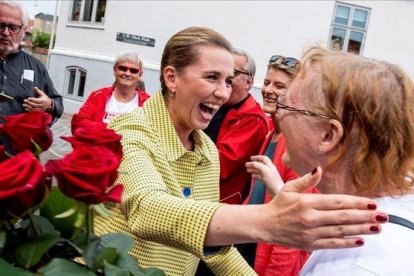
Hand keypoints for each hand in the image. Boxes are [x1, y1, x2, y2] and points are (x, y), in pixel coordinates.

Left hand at [23, 87, 51, 111]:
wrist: (50, 104)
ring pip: (34, 108)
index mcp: (43, 100)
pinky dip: (30, 110)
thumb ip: (38, 91)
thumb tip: (35, 87)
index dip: (33, 99)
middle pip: (35, 105)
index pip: (38, 100)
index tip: (28, 98)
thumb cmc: (45, 98)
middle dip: (29, 103)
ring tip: (23, 104)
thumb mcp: (43, 94)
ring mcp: (41, 109)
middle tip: (24, 100)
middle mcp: (42, 105)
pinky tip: (26, 109)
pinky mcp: (40, 111)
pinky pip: (34, 111)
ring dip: (28, 107)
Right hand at [246, 155, 283, 196]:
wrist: (278, 191)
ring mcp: (268, 175)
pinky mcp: (267, 181)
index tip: (250, 158)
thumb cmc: (273, 181)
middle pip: (260, 164)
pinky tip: (252, 176)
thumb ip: (259, 165)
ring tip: (248, 170)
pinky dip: (256, 175)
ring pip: (260, 170)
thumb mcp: (265, 171)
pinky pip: (260, 176)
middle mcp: (269, 169)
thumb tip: (252, 162)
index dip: (257, 157)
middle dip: (253, 164)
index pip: (264, 158)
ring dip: (253, 169)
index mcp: (270, 165)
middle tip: (246, 165)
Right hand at [262, 167, 386, 250]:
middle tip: (383, 216)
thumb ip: (306, 180)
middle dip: (365, 216)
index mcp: (307, 202)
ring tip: (376, 228)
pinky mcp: (309, 244)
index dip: (356, 202)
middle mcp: (310, 218)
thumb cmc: (278, 205)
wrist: (264, 225)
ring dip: (360, 229)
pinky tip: (360, 240)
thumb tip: (319, 169)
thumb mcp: (289, 188)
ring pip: (340, 231)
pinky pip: (332, 244)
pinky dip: (347, 243)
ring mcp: (310, 232)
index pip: (337, 202)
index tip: (372, 203)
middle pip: (343, 217)